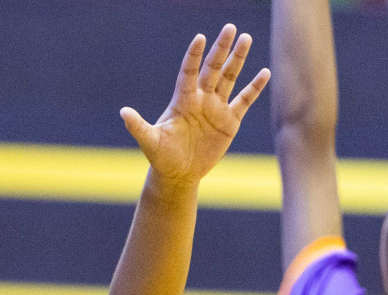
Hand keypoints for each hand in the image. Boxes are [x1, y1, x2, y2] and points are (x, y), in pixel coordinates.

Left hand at [120, 24, 270, 187]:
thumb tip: (123, 112)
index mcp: (182, 100)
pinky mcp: (230, 121)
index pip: (188, 72)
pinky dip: (254, 87)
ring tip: (246, 38)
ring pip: (229, 78)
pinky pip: (244, 100)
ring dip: (238, 59)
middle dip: (221, 49)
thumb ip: (138, 126)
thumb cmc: (162, 156)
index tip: (200, 38)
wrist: (179, 173)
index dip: (194, 56)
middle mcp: (200, 98)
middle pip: (212, 68)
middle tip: (229, 28)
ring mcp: (216, 108)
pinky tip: (264, 72)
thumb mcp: (150, 142)